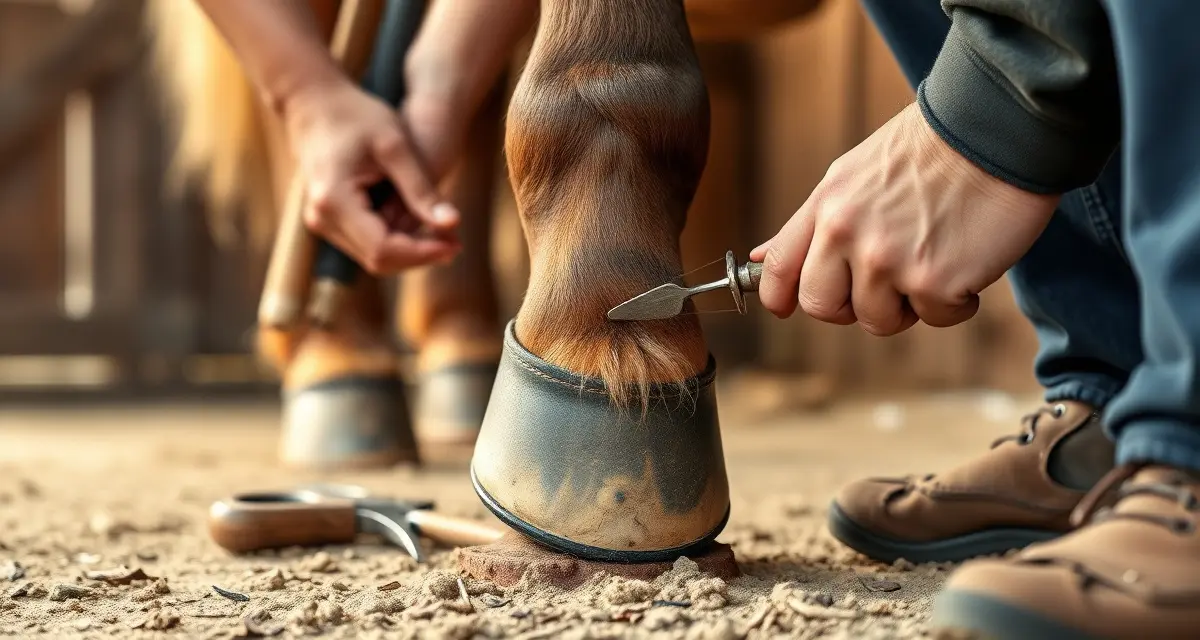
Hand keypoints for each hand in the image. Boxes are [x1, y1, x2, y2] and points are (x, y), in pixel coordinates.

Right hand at [283, 79, 461, 274]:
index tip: (455, 244)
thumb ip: (422, 189)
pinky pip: (366, 242)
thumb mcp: (395, 147)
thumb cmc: (355, 113)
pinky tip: (423, 228)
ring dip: (410, 252)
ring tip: (446, 237)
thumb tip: (453, 224)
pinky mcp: (328, 218)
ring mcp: (321, 221)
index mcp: (335, 200)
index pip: (384, 249)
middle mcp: (322, 218)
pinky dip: (396, 240)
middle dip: (420, 256)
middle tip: (456, 244)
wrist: (313, 100)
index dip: (422, 252)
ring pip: (372, 256)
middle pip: (378, 260)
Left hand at [751, 103, 1059, 335]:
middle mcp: (847, 234)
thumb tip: (760, 258)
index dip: (778, 296)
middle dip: (850, 306)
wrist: (995, 127)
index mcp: (827, 205)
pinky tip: (969, 260)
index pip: (779, 267)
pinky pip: (936, 319)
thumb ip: (811, 222)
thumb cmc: (931, 149)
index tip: (786, 308)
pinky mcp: (934, 281)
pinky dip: (957, 301)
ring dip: (910, 303)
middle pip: (821, 306)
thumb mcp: (854, 174)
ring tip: (936, 258)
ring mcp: (888, 260)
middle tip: (884, 285)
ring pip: (879, 320)